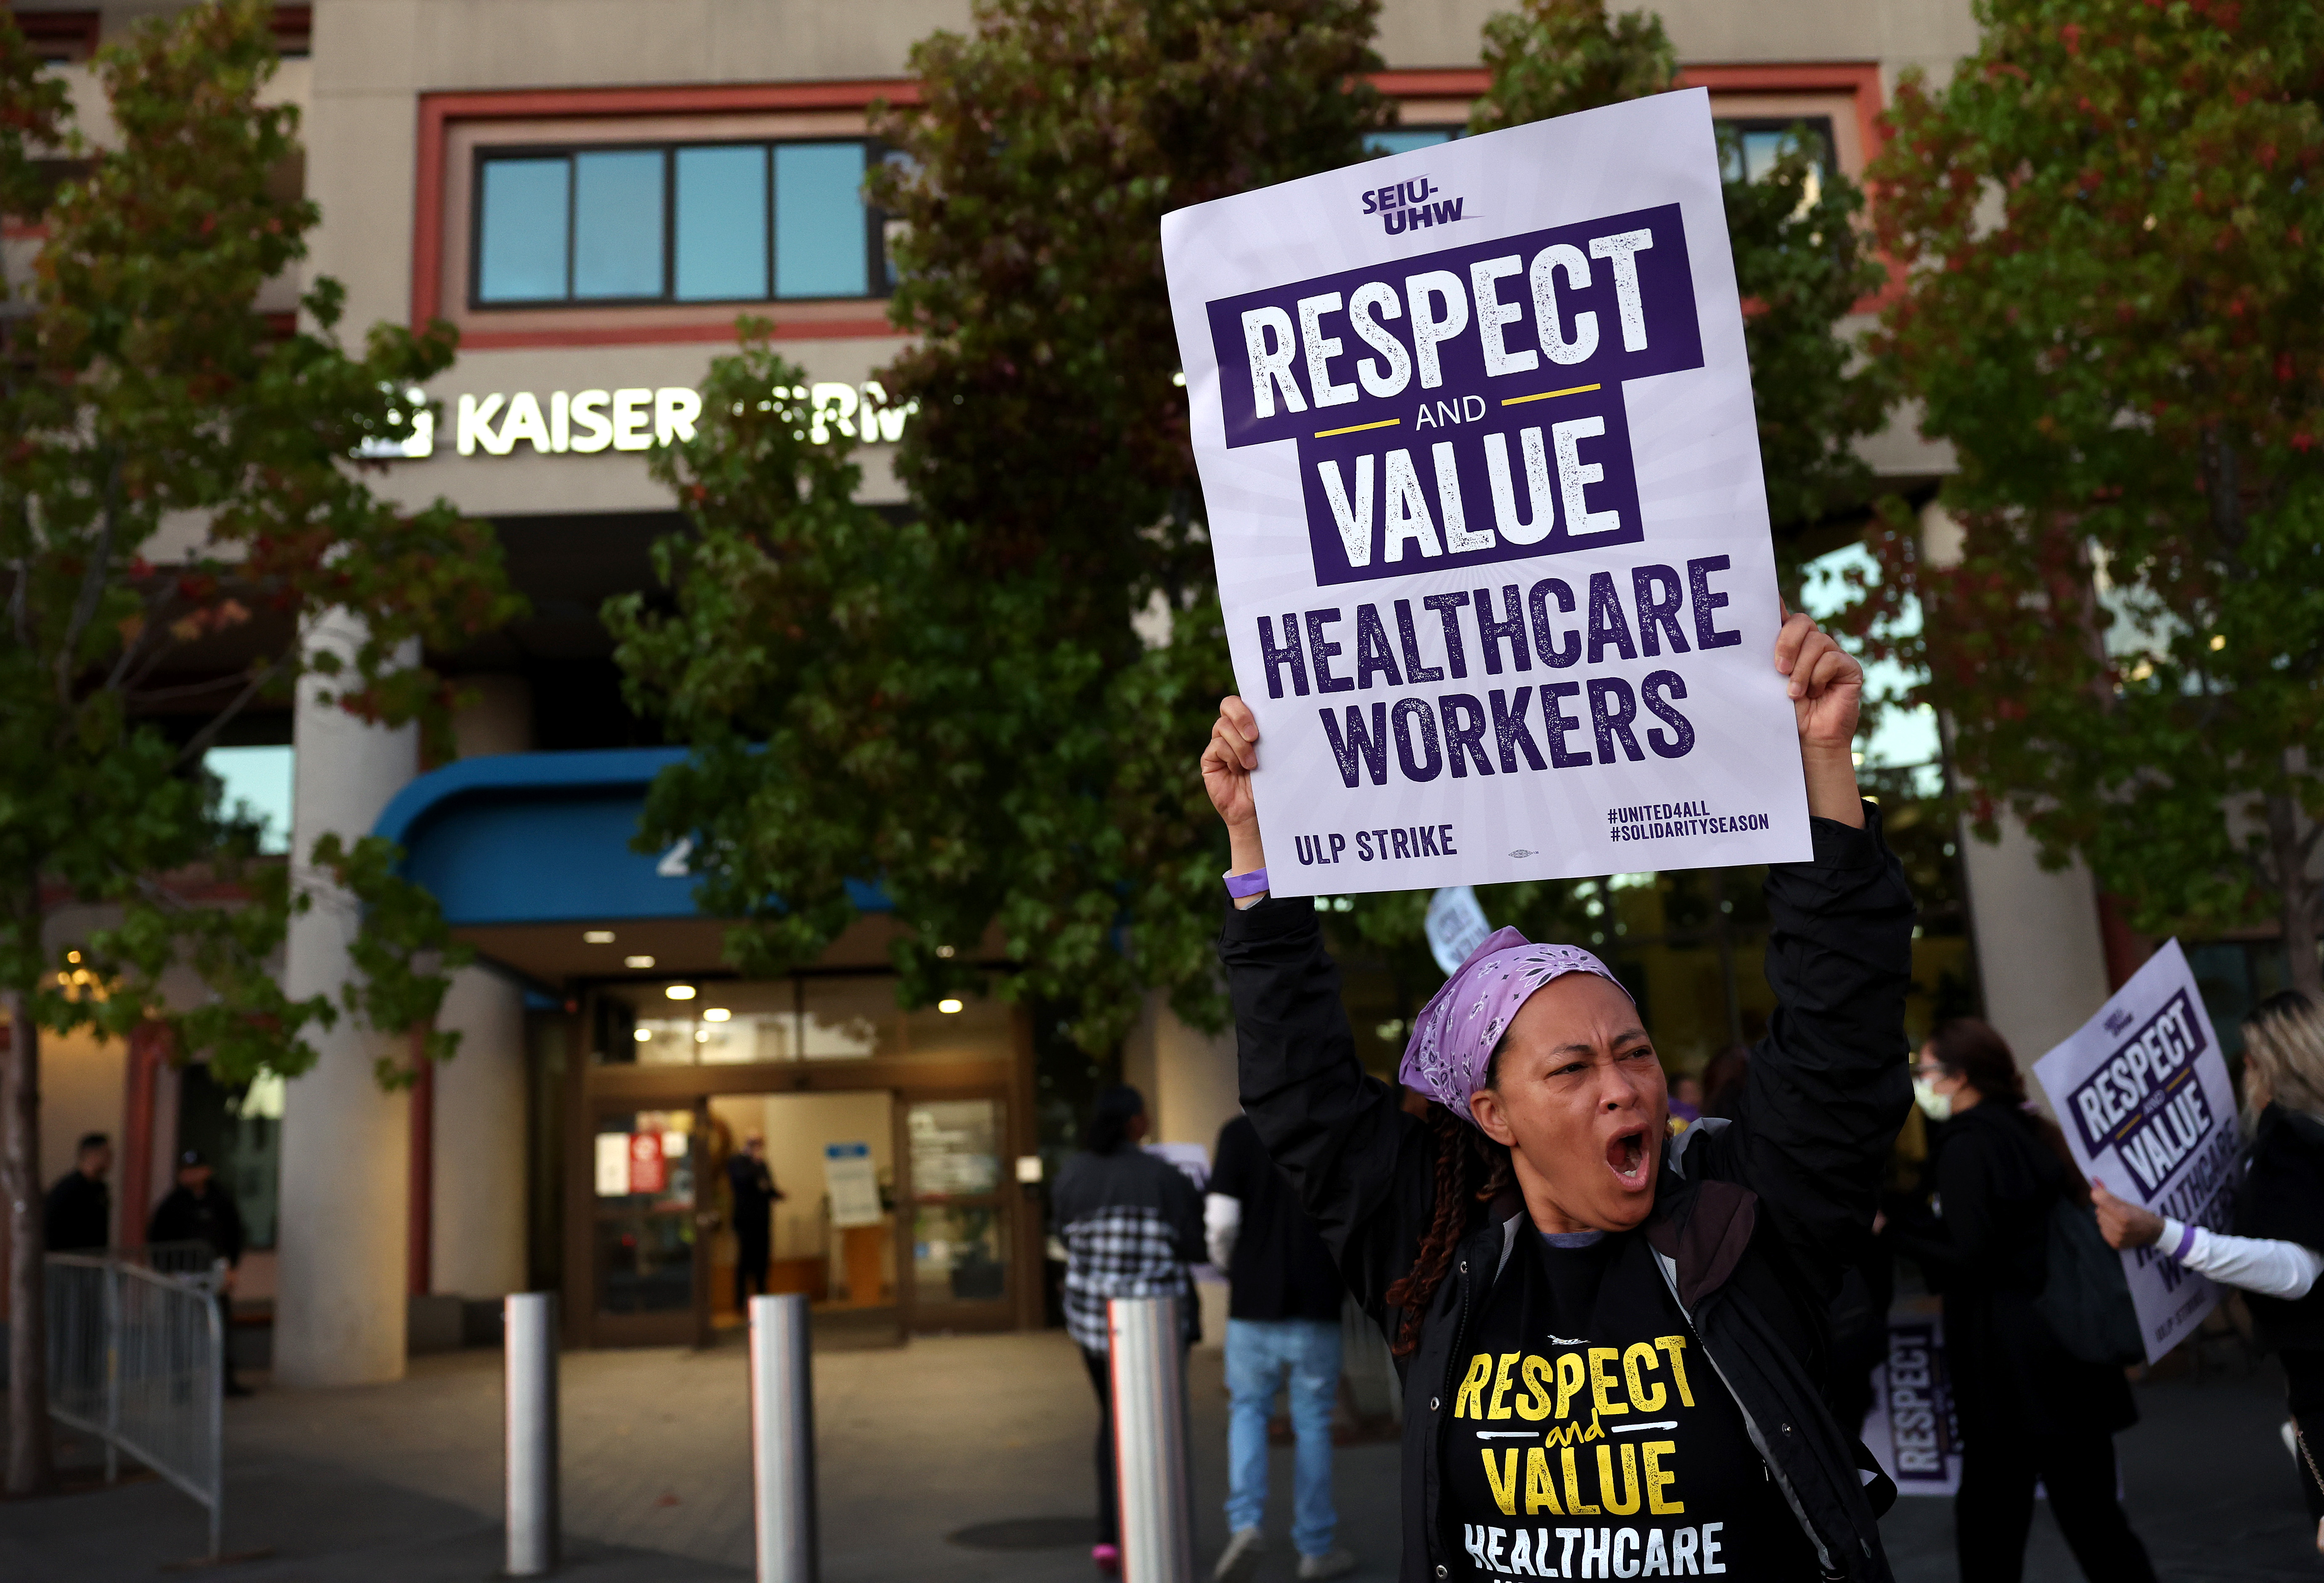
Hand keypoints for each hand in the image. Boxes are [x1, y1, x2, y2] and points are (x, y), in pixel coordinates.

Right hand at [1199, 695, 1265, 872]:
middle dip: (1242, 717)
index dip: (1249, 703)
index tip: (1265, 716)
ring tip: (1252, 765)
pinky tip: (1239, 771)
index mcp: (1251, 725)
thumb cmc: (1273, 783)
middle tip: (1255, 736)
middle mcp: (1233, 731)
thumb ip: (1271, 735)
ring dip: (1240, 746)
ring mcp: (1220, 744)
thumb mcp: (1276, 755)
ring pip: (1223, 727)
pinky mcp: (1210, 759)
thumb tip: (1278, 715)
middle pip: (1228, 705)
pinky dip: (1230, 756)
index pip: (1245, 700)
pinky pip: (1216, 747)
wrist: (1259, 814)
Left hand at [1774, 608, 1863, 750]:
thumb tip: (1747, 632)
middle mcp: (1810, 644)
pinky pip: (1832, 659)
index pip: (1782, 616)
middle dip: (1787, 643)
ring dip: (1802, 670)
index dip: (1774, 602)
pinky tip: (1816, 693)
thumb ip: (1762, 657)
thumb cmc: (1782, 713)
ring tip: (1794, 694)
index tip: (1765, 594)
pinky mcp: (1848, 667)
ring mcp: (1831, 653)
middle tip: (1778, 669)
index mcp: (1787, 644)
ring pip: (1817, 641)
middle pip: (1801, 622)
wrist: (1806, 742)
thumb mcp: (1766, 682)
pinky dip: (1818, 676)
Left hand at [2091, 1177, 2164, 1249]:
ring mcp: (2116, 1237)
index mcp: (2124, 1215)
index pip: (2100, 1199)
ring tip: (2118, 1219)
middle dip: (2104, 1207)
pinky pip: (2103, 1230)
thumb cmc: (2141, 1215)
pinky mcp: (2114, 1244)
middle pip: (2099, 1210)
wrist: (2153, 1233)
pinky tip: (2117, 1228)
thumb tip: (2094, 1190)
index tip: (2099, 1192)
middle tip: (2116, 1209)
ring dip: (2105, 1218)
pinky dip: (2107, 1227)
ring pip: (2099, 1220)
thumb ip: (2111, 1197)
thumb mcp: (2129, 1203)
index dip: (2098, 1194)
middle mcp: (2119, 1227)